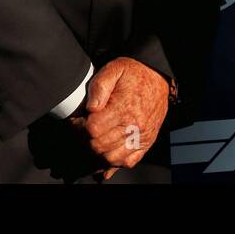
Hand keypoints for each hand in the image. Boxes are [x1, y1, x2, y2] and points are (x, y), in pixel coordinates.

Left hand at [79, 57, 169, 179]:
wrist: (158, 77)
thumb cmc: (134, 73)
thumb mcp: (114, 69)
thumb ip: (99, 86)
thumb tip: (90, 108)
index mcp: (124, 108)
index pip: (92, 129)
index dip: (79, 127)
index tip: (76, 121)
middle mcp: (134, 126)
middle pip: (99, 146)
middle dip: (85, 140)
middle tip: (82, 131)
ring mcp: (141, 137)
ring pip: (111, 158)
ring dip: (97, 153)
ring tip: (93, 140)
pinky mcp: (146, 142)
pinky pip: (128, 162)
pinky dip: (114, 163)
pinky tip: (106, 154)